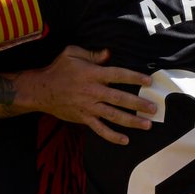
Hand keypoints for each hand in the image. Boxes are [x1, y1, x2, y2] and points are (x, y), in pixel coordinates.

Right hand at [24, 48, 156, 144]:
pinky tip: (125, 140)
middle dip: (138, 104)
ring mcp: (88, 107)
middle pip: (120, 98)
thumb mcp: (72, 53)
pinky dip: (112, 136)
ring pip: (113, 116)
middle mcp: (93, 91)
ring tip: (147, 125)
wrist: (40, 90)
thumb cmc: (58, 69)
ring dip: (131, 121)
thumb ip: (92, 54)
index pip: (118, 75)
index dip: (134, 78)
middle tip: (154, 108)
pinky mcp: (83, 118)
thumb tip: (109, 53)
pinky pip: (99, 129)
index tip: (148, 81)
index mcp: (92, 74)